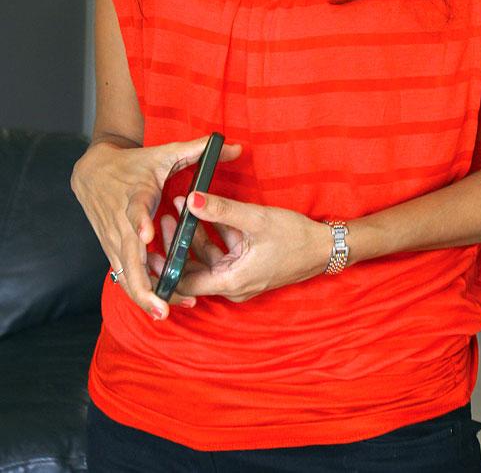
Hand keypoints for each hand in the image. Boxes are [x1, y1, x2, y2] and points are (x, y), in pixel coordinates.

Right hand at [70, 135, 241, 318]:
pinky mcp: (112, 250)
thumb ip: (199, 150)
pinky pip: (124, 276)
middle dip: (144, 286)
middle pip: (129, 259)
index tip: (148, 235)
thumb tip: (235, 147)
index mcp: (135, 197)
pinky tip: (160, 305)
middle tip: (164, 308)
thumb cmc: (133, 164)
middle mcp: (122, 224)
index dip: (140, 222)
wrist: (92, 173)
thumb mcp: (165, 153)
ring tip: (168, 312)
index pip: (135, 211)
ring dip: (145, 295)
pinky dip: (140, 291)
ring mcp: (114, 241)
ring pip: (126, 275)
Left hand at [148, 192, 333, 302]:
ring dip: (195, 236)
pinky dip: (213, 236)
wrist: (325, 247)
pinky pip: (222, 255)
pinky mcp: (247, 268)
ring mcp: (240, 278)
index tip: (153, 243)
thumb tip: (191, 199)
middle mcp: (232, 286)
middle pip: (193, 271)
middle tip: (167, 216)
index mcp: (231, 281)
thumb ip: (221, 210)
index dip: (167, 265)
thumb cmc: (294, 237)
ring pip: (207, 260)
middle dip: (178, 244)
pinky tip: (208, 213)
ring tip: (182, 206)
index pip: (185, 282)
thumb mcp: (256, 219)